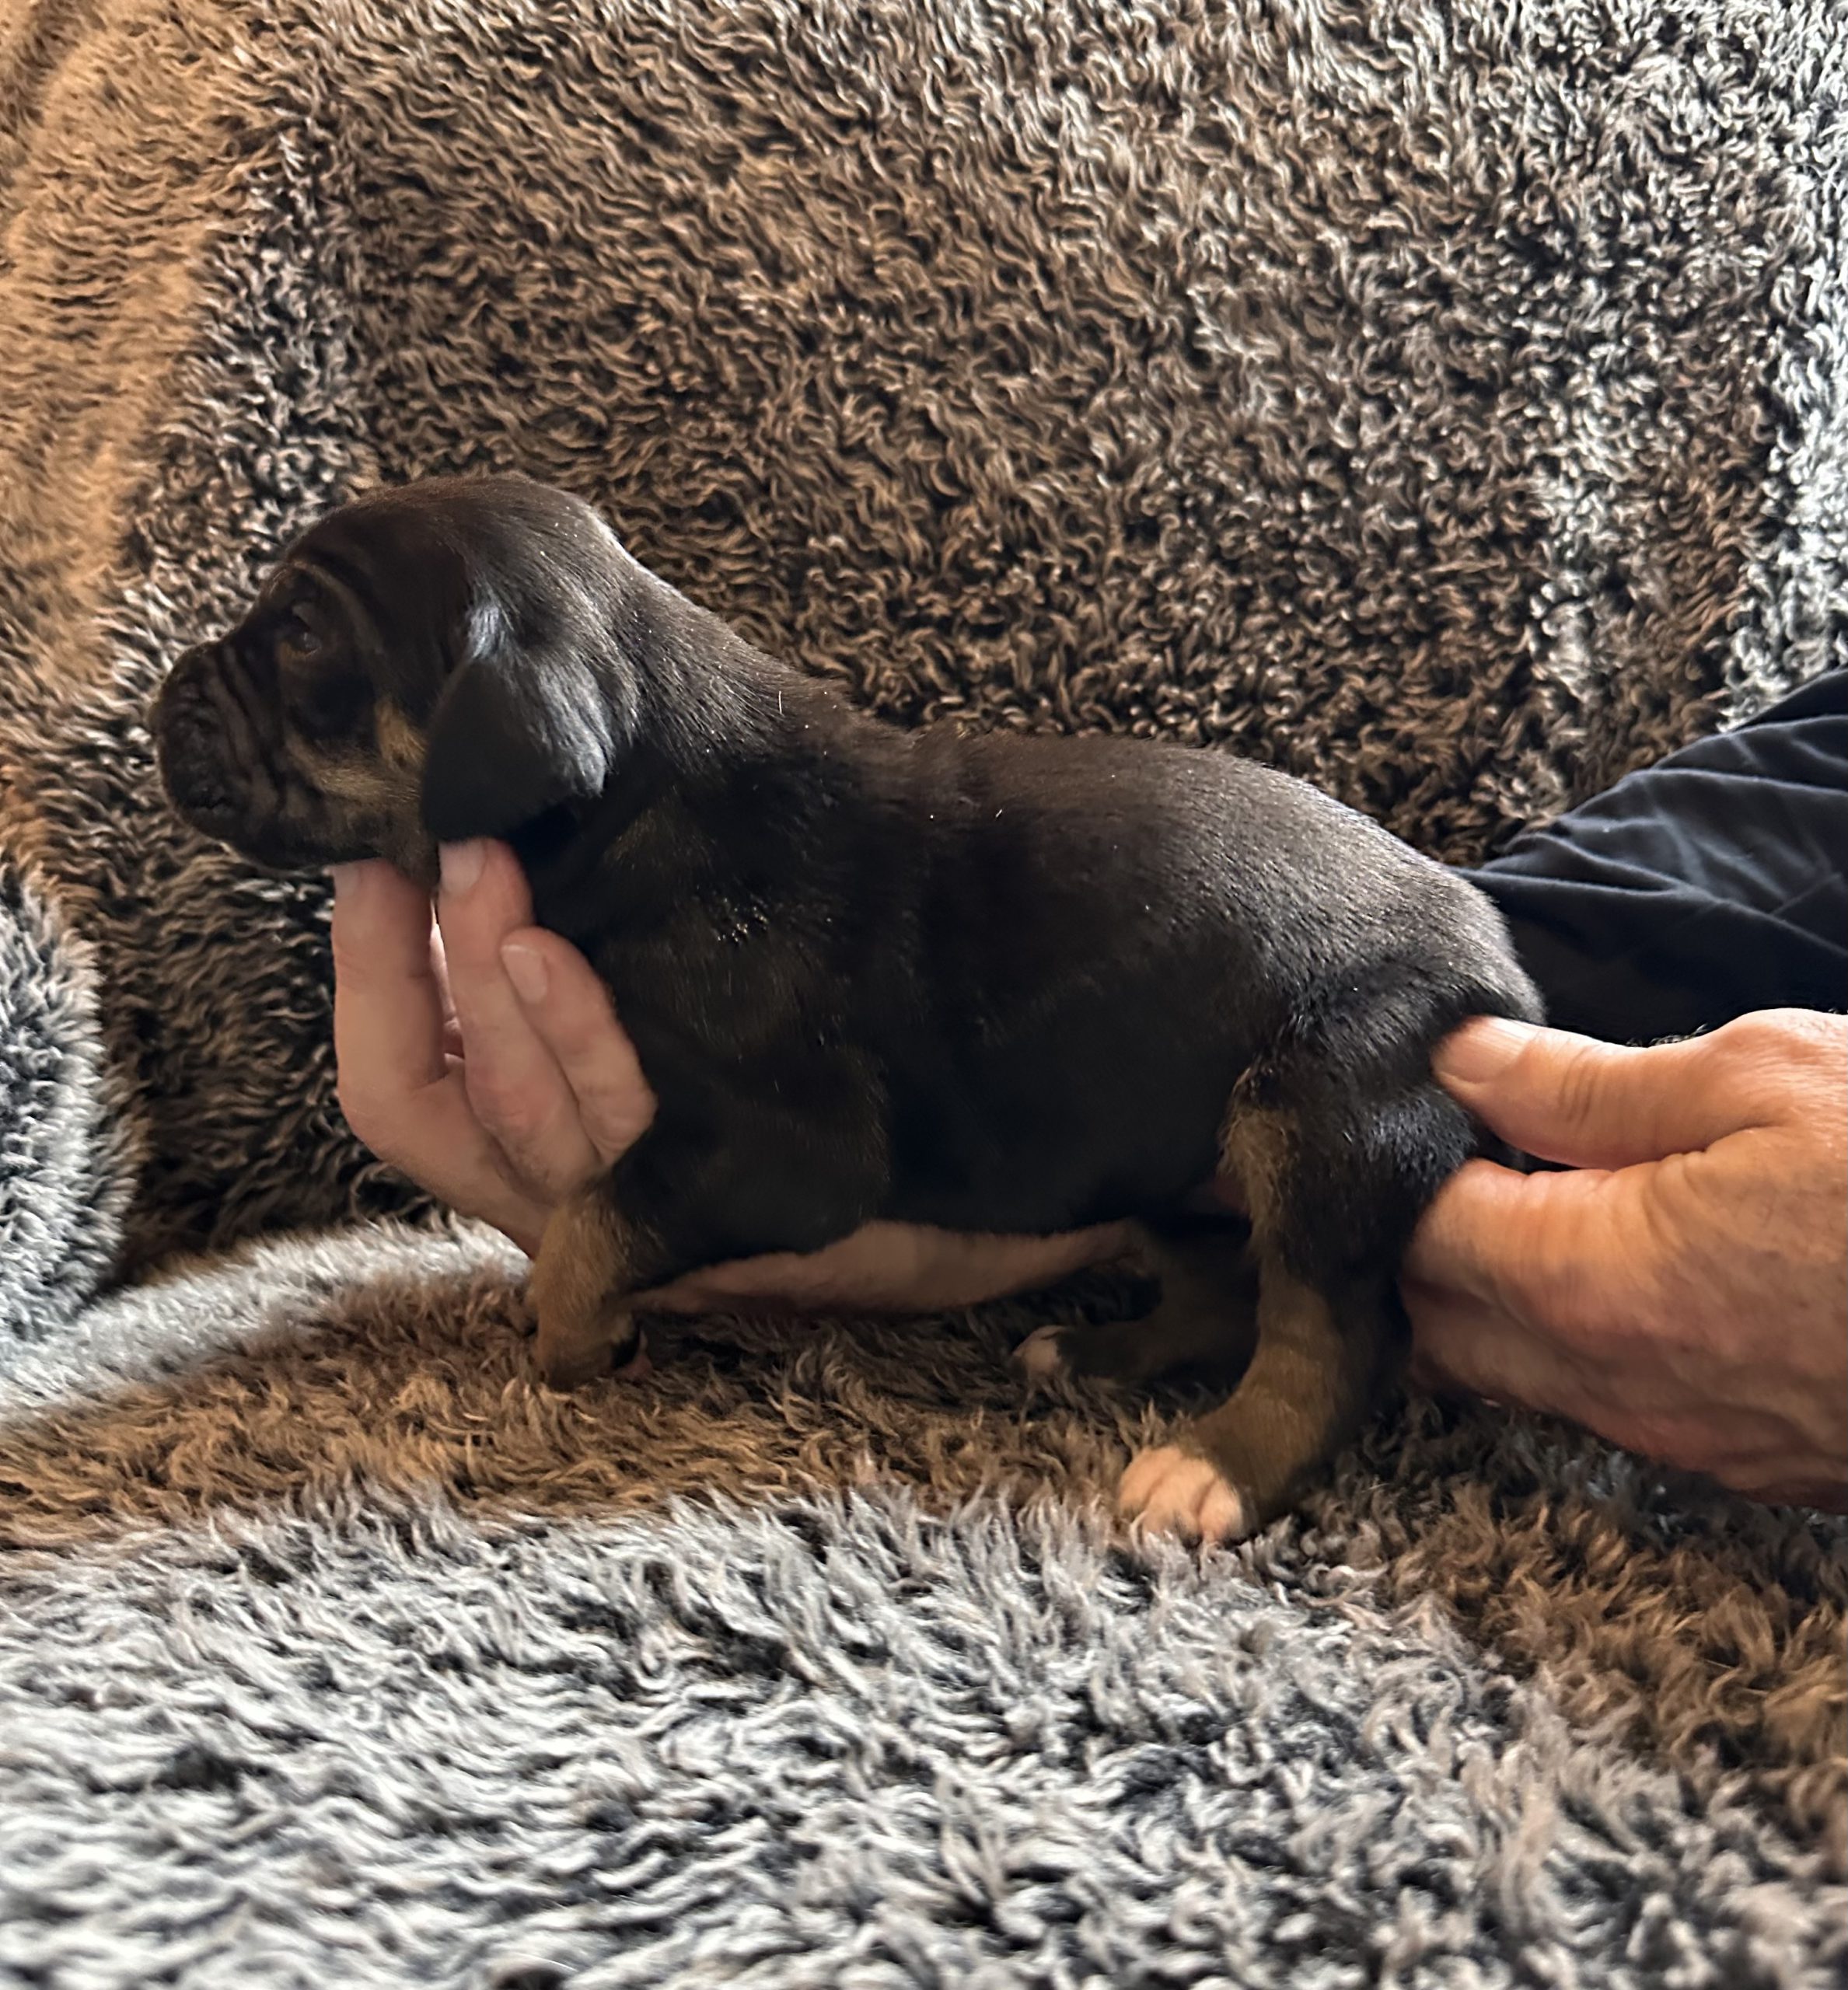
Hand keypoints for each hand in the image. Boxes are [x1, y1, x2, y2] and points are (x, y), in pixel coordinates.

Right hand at [330, 840, 1127, 1307]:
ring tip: (497, 875)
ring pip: (521, 1129)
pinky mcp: (725, 1219)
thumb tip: (517, 819)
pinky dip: (580, 1042)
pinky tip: (563, 954)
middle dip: (425, 972)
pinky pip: (620, 1151)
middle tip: (447, 844)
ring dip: (494, 995)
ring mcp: (648, 1215)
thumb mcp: (688, 989)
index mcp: (544, 1141)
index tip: (364, 858)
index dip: (365, 975)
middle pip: (431, 1113)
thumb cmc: (830, 1057)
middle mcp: (573, 1196)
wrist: (997, 1141)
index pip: (401, 1085)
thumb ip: (603, 936)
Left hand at [1402, 1009, 1847, 1508]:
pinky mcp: (1742, 1463)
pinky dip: (1571, 1341)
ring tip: (1530, 1199)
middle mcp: (1614, 1382)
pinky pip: (1601, 1405)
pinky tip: (1618, 1266)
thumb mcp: (1764, 1077)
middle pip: (1437, 1326)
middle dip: (1418, 1246)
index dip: (1398, 1171)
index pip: (1414, 1240)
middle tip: (1457, 1157)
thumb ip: (1585, 1083)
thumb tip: (1463, 1065)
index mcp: (1593, 1280)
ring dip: (1490, 1297)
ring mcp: (1679, 1438)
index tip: (1417, 1112)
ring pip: (1513, 1376)